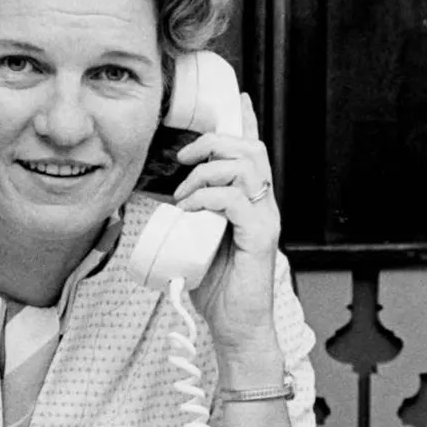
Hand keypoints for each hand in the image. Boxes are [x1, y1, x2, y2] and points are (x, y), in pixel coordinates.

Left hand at [172, 93, 280, 356]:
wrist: (235, 327)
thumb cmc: (217, 287)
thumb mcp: (196, 241)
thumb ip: (190, 217)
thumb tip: (161, 199)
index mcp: (250, 202)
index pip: (253, 153)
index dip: (247, 123)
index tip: (238, 99)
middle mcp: (263, 205)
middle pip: (250, 150)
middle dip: (214, 143)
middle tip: (183, 160)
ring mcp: (265, 220)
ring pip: (245, 168)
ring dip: (206, 173)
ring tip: (185, 195)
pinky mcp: (261, 238)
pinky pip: (237, 201)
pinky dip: (208, 198)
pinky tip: (192, 210)